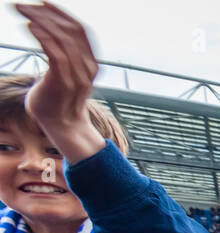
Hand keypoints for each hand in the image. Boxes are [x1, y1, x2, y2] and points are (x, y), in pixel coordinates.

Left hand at [17, 3, 104, 162]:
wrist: (64, 127)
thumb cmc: (57, 100)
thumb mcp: (64, 73)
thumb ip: (61, 56)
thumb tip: (46, 36)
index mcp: (91, 62)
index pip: (79, 29)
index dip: (61, 13)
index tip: (42, 2)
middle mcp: (88, 66)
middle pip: (71, 29)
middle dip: (46, 12)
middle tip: (22, 5)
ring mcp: (78, 74)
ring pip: (63, 38)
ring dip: (40, 20)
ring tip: (21, 11)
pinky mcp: (64, 81)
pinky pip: (56, 53)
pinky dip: (43, 36)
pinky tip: (29, 27)